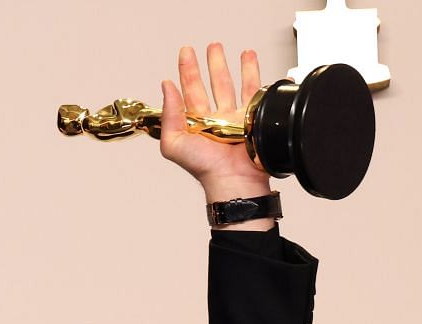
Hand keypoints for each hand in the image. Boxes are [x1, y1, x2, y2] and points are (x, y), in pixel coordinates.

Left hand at [160, 43, 273, 204]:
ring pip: (234, 85)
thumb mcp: (174, 143)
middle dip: (211, 64)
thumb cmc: (204, 168)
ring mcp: (235, 118)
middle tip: (211, 46)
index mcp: (196, 123)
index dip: (187, 71)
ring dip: (234, 66)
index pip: (189, 90)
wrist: (233, 179)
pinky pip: (255, 93)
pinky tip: (252, 62)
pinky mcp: (254, 118)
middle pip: (213, 84)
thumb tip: (166, 86)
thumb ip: (169, 114)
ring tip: (234, 51)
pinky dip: (255, 76)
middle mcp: (216, 119)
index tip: (186, 53)